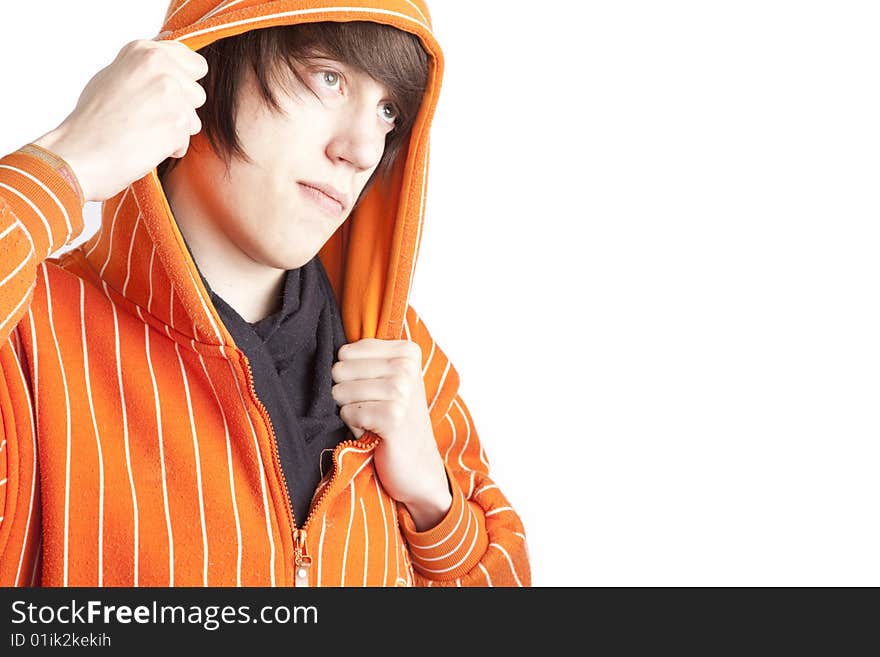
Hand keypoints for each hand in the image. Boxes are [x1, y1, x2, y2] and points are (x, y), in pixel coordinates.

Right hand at [34, 38, 207, 202]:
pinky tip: (144, 145)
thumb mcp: (114, 75)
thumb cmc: (92, 120)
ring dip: (176, 130)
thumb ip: (147, 68)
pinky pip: (187, 141)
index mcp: (146, 51)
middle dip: (180, 109)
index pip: (195, 63)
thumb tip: (170, 65)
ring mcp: (172, 95)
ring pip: (195, 119)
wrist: (81, 153)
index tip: (165, 95)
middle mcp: (162, 67)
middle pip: (198, 93)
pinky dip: (170, 148)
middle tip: (147, 117)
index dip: (184, 83)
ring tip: (143, 131)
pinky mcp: (178, 123)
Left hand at [331, 339, 451, 529]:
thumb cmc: (396, 419)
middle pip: (340, 369)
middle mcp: (407, 367)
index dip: (349, 375)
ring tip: (373, 421)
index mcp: (407, 351)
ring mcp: (402, 391)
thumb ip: (366, 359)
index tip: (372, 391)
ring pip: (340, 391)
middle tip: (371, 408)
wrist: (418, 465)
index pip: (346, 351)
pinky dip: (353, 428)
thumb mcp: (389, 380)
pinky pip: (347, 413)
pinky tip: (373, 433)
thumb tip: (325, 344)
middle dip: (347, 393)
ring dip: (350, 412)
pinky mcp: (393, 417)